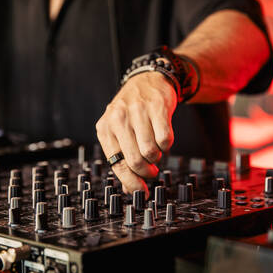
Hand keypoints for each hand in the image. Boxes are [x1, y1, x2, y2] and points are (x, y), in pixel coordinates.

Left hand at [96, 72, 177, 194]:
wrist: (147, 81)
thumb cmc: (131, 112)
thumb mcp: (119, 132)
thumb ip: (122, 158)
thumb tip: (129, 189)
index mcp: (105, 128)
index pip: (117, 164)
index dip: (131, 183)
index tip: (141, 192)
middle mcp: (118, 118)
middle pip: (134, 161)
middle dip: (146, 172)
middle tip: (151, 172)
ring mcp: (138, 111)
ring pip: (150, 151)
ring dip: (157, 157)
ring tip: (155, 151)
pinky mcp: (157, 107)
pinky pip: (165, 139)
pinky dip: (167, 144)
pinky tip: (162, 138)